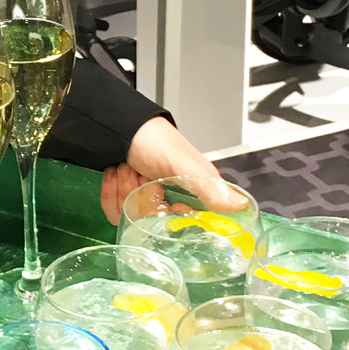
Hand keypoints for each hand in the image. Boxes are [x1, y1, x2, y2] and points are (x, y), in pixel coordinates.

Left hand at [99, 115, 240, 225]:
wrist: (114, 125)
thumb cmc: (152, 138)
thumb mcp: (182, 163)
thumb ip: (208, 186)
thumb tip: (238, 204)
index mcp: (191, 190)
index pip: (187, 223)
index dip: (172, 215)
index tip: (165, 199)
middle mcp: (170, 197)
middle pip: (154, 223)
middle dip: (142, 196)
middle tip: (141, 173)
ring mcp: (146, 199)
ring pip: (132, 217)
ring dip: (124, 188)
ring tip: (129, 168)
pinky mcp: (125, 199)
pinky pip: (114, 212)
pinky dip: (110, 192)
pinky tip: (115, 173)